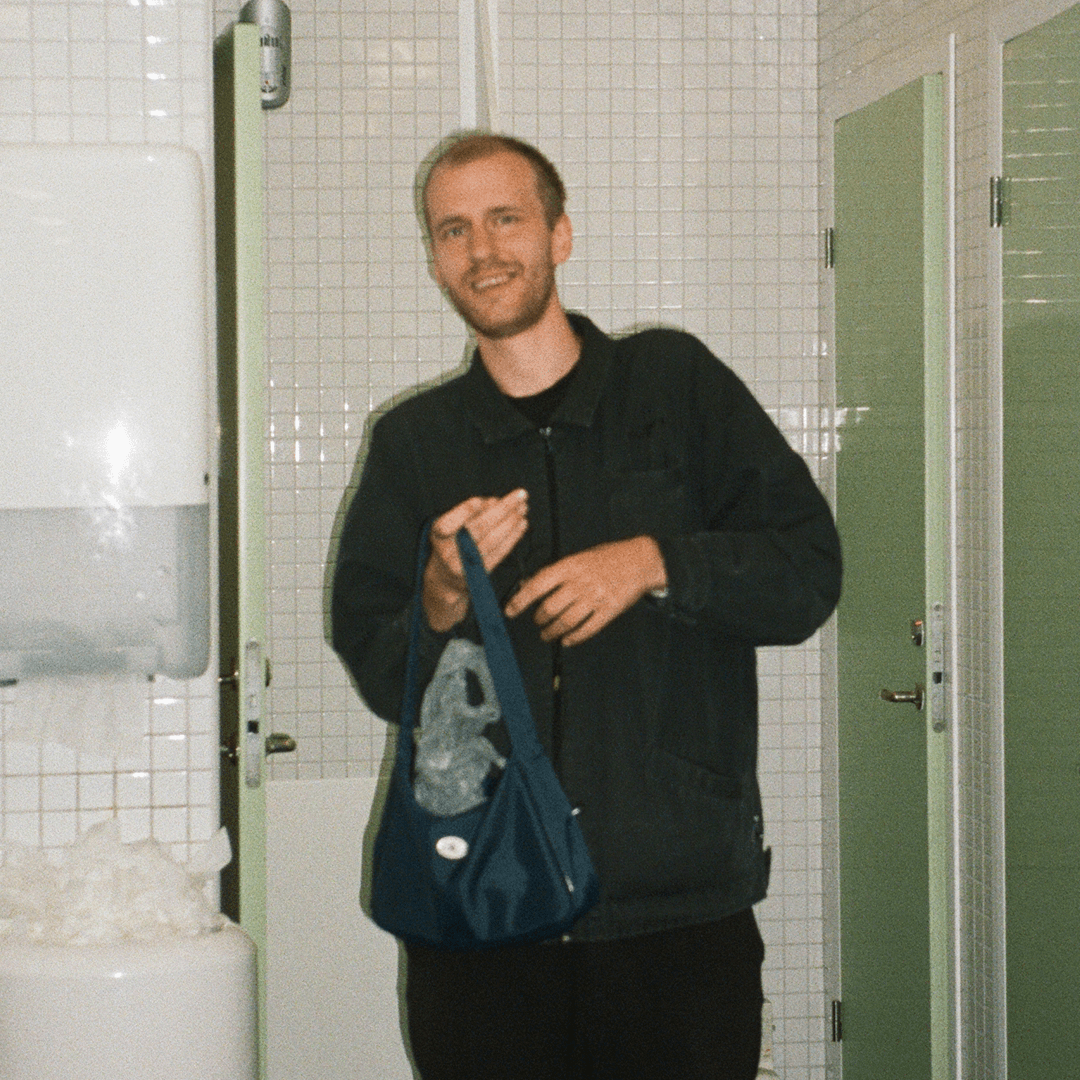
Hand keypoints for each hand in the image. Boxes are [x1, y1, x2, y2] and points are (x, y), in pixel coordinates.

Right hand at [422, 489, 528, 631]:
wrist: (446, 578)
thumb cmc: (450, 542)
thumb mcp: (450, 524)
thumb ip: (468, 511)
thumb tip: (494, 502)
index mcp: (437, 535)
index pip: (447, 524)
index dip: (464, 512)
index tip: (480, 500)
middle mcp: (448, 552)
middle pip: (478, 528)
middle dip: (502, 509)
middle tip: (521, 495)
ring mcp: (465, 565)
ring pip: (492, 540)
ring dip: (512, 522)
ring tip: (524, 507)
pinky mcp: (480, 574)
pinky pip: (500, 553)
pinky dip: (513, 537)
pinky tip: (522, 524)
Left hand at [504, 536, 666, 645]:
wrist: (641, 560)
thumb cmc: (609, 557)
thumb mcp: (580, 557)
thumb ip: (559, 572)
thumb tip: (533, 586)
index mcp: (570, 566)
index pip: (537, 585)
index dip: (520, 600)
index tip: (510, 610)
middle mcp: (580, 582)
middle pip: (550, 608)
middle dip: (539, 619)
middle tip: (537, 622)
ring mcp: (595, 598)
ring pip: (565, 622)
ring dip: (552, 632)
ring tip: (547, 635)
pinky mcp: (609, 611)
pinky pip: (587, 629)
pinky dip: (574, 638)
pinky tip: (567, 640)